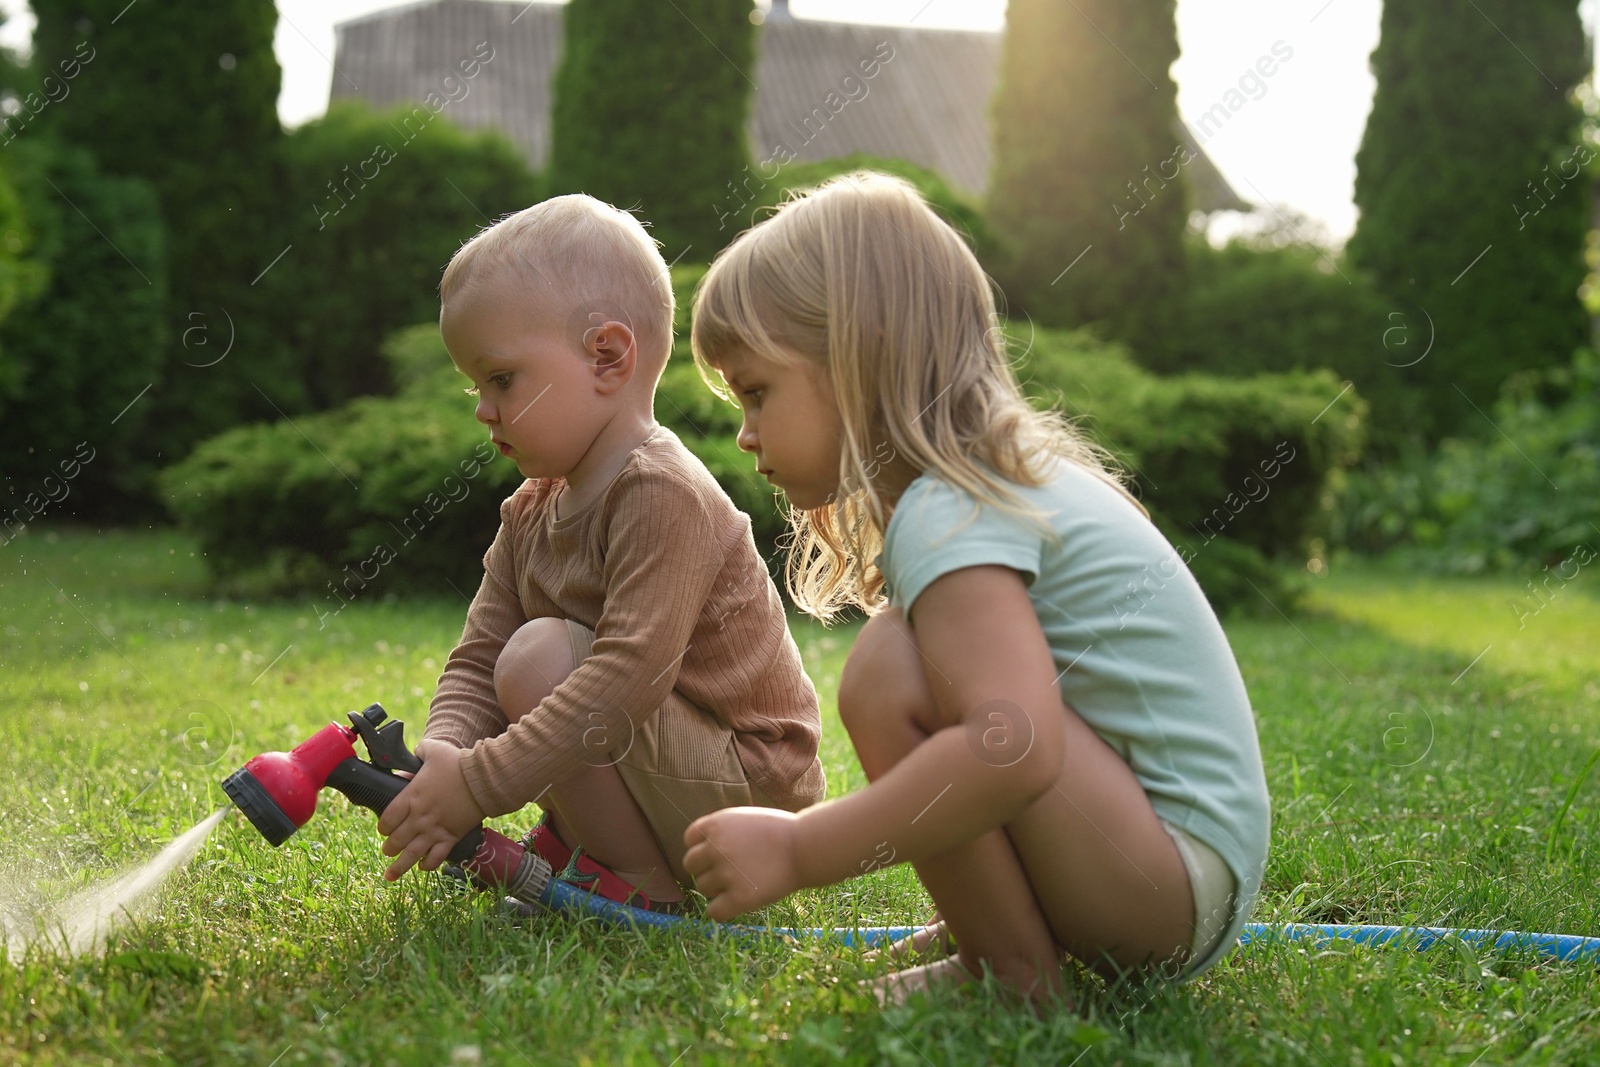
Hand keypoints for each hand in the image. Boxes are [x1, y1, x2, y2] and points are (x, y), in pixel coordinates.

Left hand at [375, 739, 486, 881]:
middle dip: (389, 848)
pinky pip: (436, 857)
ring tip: (390, 875)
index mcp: (411, 797)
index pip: (387, 819)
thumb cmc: (458, 763)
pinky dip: (428, 865)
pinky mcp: (451, 837)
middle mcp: (419, 817)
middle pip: (396, 840)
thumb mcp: (434, 750)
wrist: (484, 779)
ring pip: (411, 854)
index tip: (384, 829)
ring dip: (399, 866)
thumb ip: (419, 752)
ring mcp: (435, 829)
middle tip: (388, 850)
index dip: (383, 827)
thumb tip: (413, 755)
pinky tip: (423, 867)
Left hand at [682, 806, 801, 920]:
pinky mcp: (740, 897)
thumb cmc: (780, 832)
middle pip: (691, 865)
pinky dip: (721, 911)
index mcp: (716, 824)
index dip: (703, 848)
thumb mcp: (744, 819)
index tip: (719, 854)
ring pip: (703, 888)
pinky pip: (713, 912)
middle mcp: (716, 847)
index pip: (690, 840)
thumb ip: (721, 831)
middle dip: (706, 868)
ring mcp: (727, 873)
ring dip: (717, 888)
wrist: (805, 847)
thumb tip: (700, 850)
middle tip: (729, 871)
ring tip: (741, 882)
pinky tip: (735, 903)